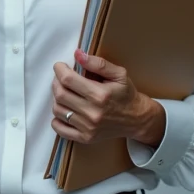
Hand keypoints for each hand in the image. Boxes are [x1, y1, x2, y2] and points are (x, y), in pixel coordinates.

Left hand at [51, 49, 165, 146]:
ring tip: (65, 93)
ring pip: (58, 110)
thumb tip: (77, 54)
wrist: (136, 119)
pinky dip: (56, 119)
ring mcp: (88, 127)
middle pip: (60, 94)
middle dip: (56, 82)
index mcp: (100, 94)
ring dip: (57, 98)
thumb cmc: (126, 94)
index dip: (59, 69)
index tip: (60, 66)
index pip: (68, 79)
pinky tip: (64, 110)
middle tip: (61, 78)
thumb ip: (98, 63)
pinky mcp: (85, 138)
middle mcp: (92, 112)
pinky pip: (60, 129)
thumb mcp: (118, 74)